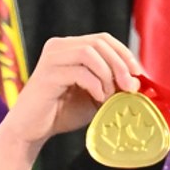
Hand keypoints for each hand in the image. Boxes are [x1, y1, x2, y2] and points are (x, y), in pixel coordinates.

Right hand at [0, 33, 142, 151]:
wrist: (31, 130)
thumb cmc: (62, 112)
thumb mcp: (95, 97)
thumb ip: (114, 86)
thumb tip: (137, 80)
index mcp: (70, 47)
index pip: (103, 39)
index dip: (124, 53)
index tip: (138, 73)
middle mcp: (59, 47)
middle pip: (98, 42)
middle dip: (120, 63)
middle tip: (130, 86)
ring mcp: (51, 58)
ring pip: (89, 52)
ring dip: (107, 74)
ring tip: (109, 95)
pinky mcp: (47, 74)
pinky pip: (79, 71)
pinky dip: (95, 85)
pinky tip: (98, 98)